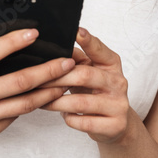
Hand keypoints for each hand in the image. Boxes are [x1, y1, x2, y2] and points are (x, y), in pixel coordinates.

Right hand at [0, 28, 74, 140]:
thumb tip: (17, 39)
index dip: (15, 42)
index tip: (36, 33)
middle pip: (19, 82)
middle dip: (48, 71)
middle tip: (68, 61)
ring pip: (24, 104)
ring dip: (49, 91)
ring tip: (66, 79)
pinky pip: (16, 115)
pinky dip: (33, 104)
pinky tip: (46, 94)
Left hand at [39, 27, 130, 143]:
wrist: (115, 124)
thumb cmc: (95, 93)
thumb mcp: (89, 72)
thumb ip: (76, 60)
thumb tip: (52, 49)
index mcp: (112, 64)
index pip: (100, 50)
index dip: (89, 41)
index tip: (76, 32)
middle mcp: (119, 82)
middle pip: (85, 76)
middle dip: (58, 78)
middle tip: (38, 81)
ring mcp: (118, 105)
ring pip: (81, 102)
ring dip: (57, 102)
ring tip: (42, 101)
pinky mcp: (115, 125)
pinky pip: (84, 122)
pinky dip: (69, 118)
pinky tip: (63, 115)